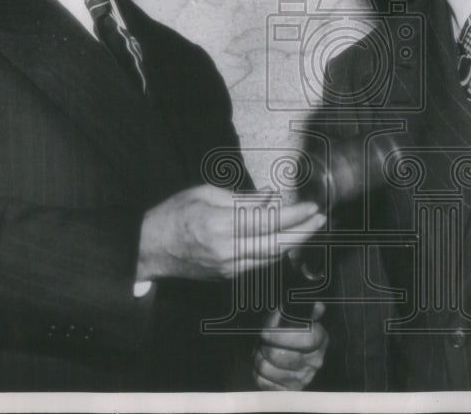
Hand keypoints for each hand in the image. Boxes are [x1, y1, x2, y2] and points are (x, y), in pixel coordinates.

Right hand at [136, 184, 324, 280]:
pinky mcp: (227, 276)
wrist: (149, 249)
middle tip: (321, 219)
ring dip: (294, 243)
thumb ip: (241, 199)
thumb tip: (271, 198)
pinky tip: (287, 239)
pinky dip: (277, 251)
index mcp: (218, 225)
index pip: (267, 222)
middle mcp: (226, 250)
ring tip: (311, 227)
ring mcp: (227, 267)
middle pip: (276, 245)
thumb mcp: (204, 194)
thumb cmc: (174, 214)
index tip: (312, 206)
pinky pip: (259, 263)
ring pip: (271, 257)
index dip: (294, 215)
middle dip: (303, 232)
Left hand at [253, 303, 328, 390]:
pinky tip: (264, 362)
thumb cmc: (297, 331)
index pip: (304, 339)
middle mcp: (313, 362)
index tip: (265, 331)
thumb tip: (317, 306)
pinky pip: (261, 381)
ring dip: (259, 357)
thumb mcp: (302, 316)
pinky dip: (257, 371)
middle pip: (279, 355)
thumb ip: (306, 311)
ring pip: (266, 368)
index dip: (280, 335)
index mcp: (320, 340)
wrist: (300, 354)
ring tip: (262, 349)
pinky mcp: (287, 391)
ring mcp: (301, 379)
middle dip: (265, 344)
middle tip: (262, 338)